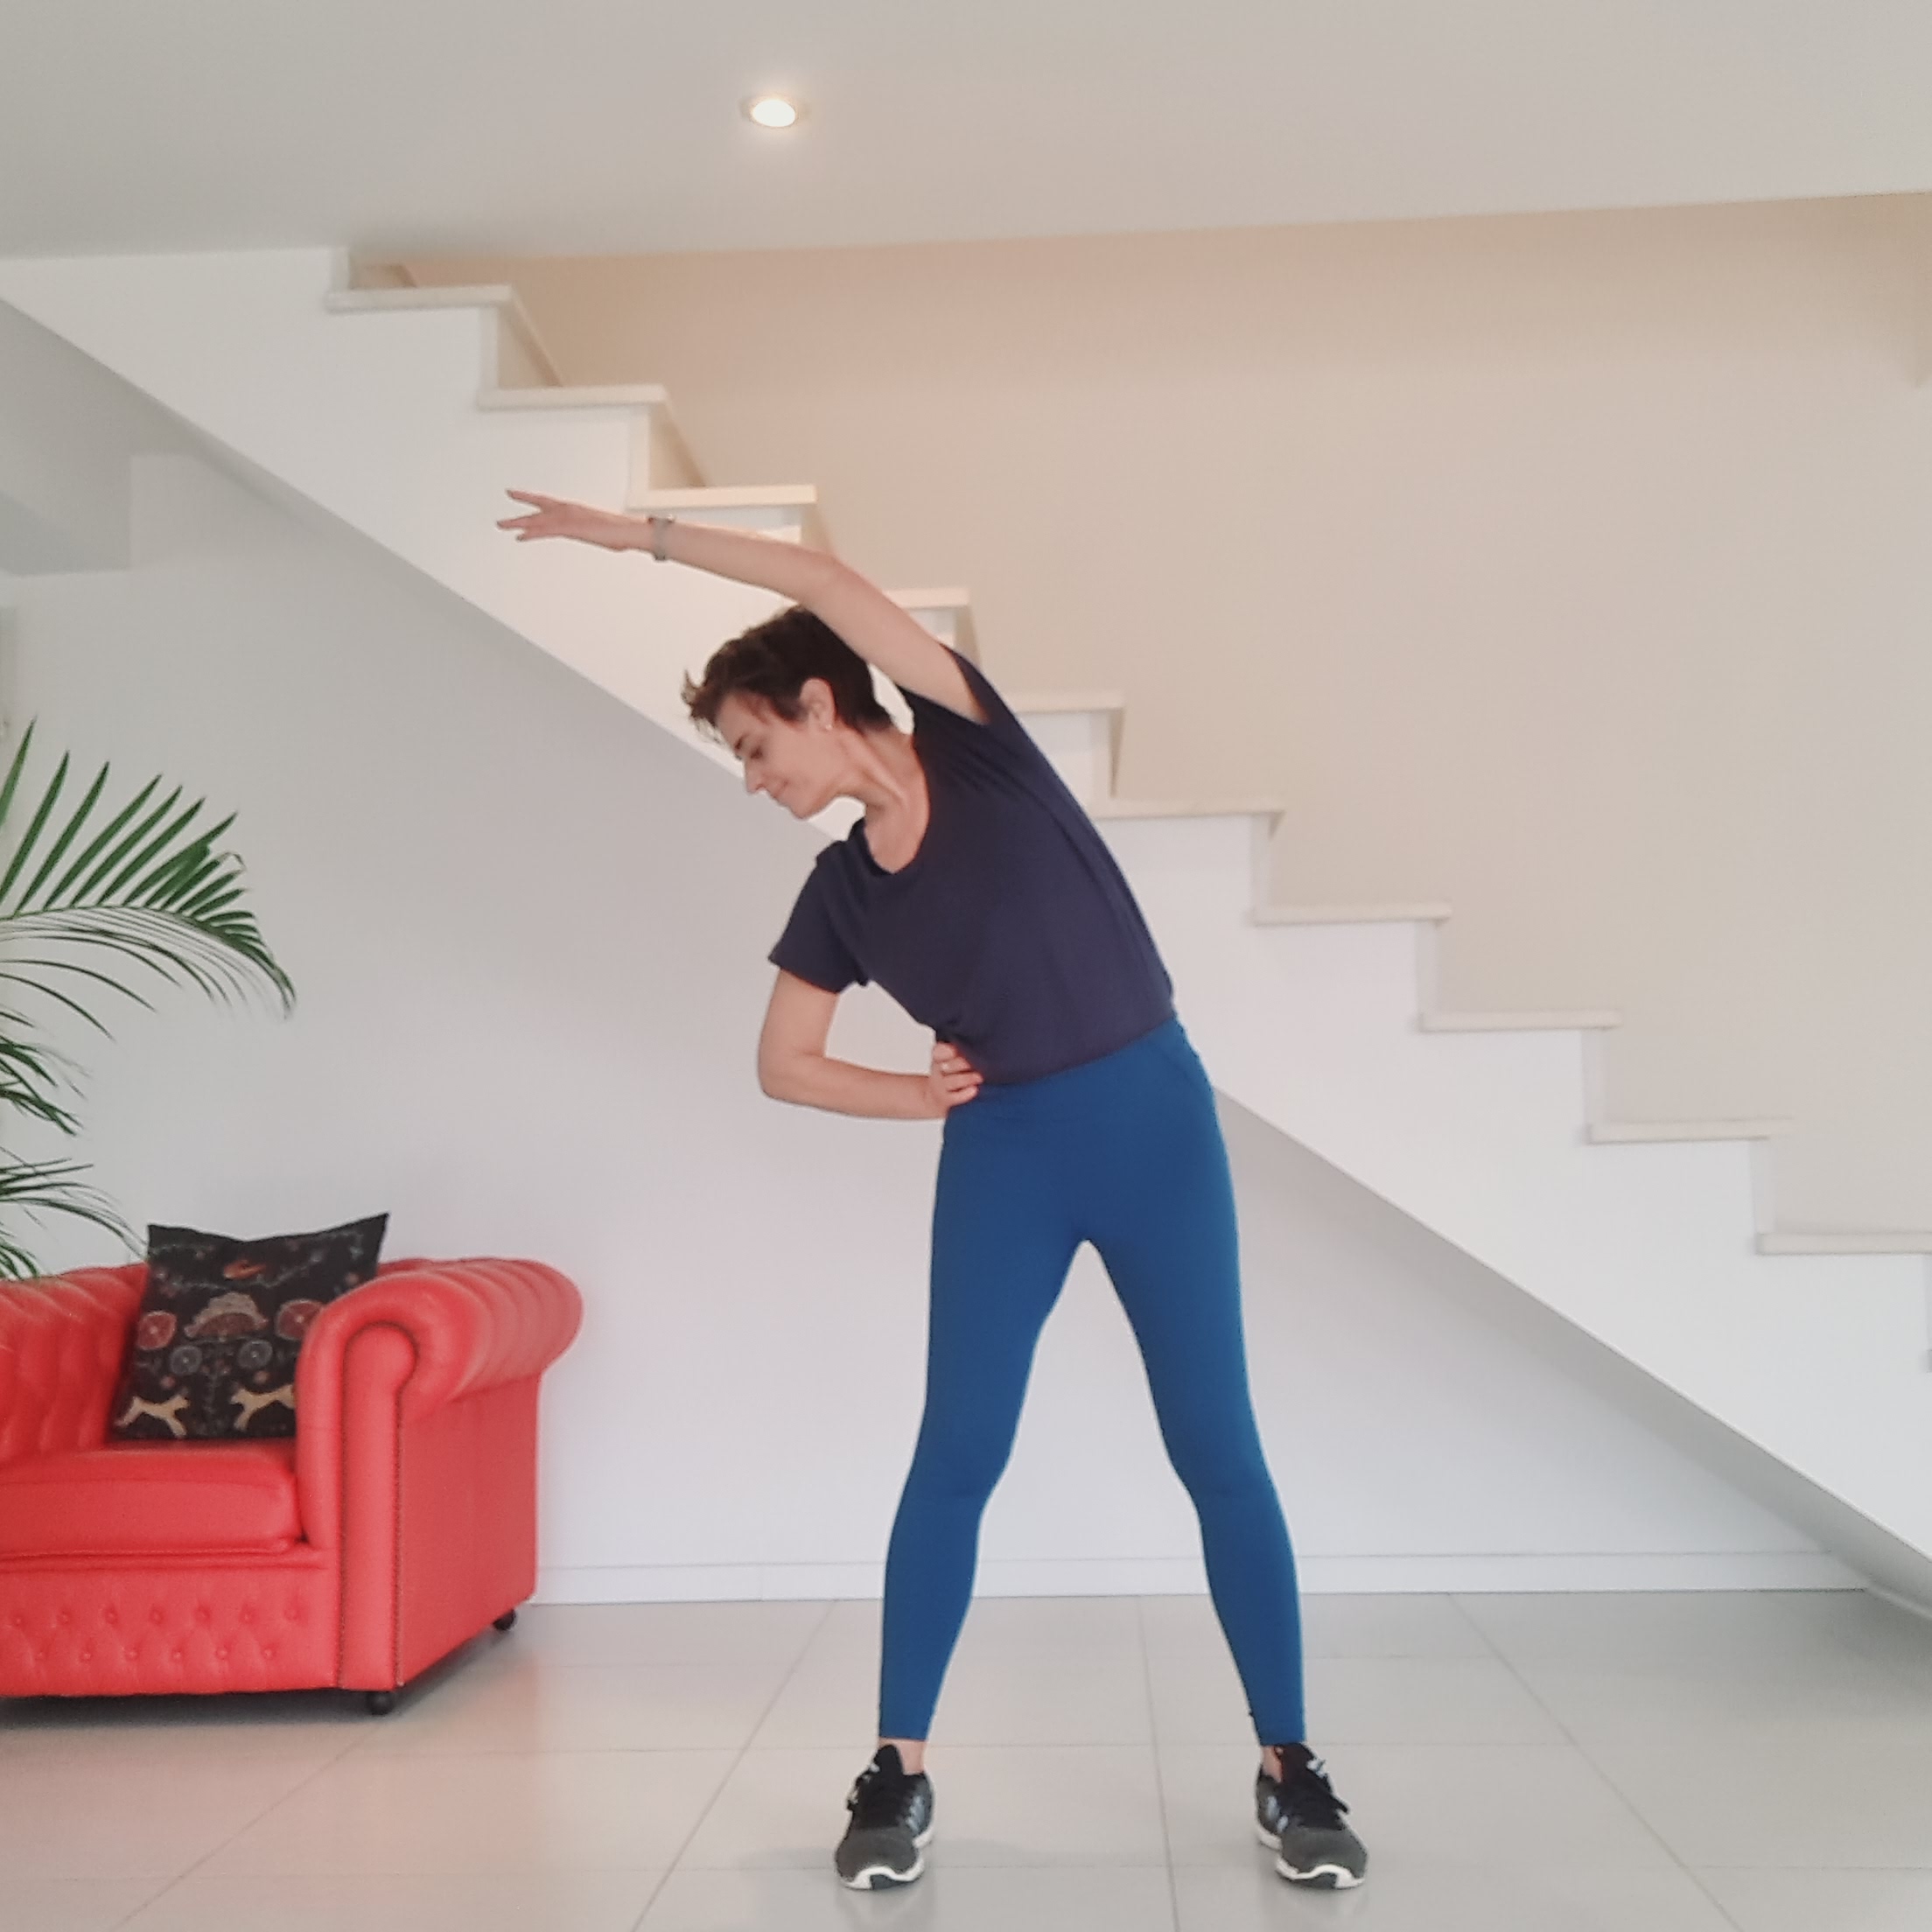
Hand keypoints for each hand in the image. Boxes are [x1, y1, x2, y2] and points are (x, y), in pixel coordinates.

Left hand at [496, 490, 641, 550]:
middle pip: (538, 509)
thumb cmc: (622, 532)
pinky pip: (545, 531)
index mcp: (575, 510)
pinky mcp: (569, 528)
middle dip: (519, 511)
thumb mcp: (604, 533)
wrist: (628, 532)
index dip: (530, 498)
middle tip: (502, 516)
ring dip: (518, 523)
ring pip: (537, 519)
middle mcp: (568, 510)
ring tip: (502, 524)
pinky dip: (531, 533)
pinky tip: (520, 536)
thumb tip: (605, 537)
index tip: (515, 494)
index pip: (547, 502)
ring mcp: (568, 518)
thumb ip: (597, 533)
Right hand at [925, 1041, 982, 1115]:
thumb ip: (963, 1050)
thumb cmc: (950, 1072)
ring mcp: (941, 1086)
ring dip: (967, 1078)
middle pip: (948, 1066)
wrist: (934, 1096)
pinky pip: (954, 1097)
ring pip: (952, 1081)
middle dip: (962, 1064)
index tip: (957, 1049)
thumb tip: (984, 1044)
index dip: (948, 1051)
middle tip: (978, 1061)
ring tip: (980, 1077)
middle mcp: (939, 1070)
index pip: (939, 1051)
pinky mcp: (946, 1100)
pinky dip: (965, 1094)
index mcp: (939, 1057)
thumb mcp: (951, 1057)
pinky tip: (974, 1090)